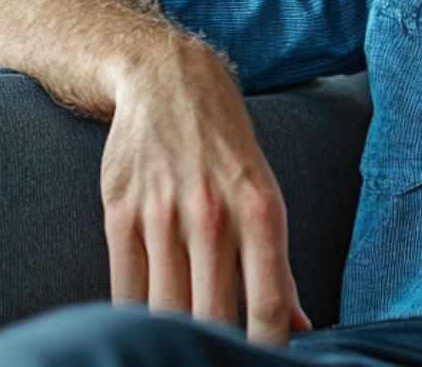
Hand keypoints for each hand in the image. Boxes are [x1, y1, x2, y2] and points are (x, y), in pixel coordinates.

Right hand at [100, 43, 312, 345]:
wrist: (169, 83)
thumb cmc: (227, 149)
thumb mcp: (267, 195)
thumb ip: (279, 265)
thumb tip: (301, 324)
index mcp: (260, 211)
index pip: (268, 303)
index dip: (268, 349)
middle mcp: (212, 216)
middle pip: (214, 315)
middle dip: (219, 348)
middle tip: (219, 359)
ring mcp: (162, 215)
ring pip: (167, 308)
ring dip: (175, 337)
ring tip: (183, 349)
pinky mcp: (120, 214)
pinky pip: (125, 289)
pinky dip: (136, 318)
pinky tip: (146, 331)